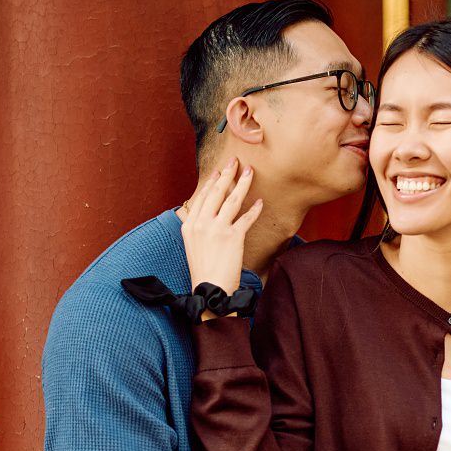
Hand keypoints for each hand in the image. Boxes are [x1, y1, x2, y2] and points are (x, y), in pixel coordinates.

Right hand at [180, 157, 261, 299]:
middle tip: (235, 161)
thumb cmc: (205, 269)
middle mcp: (201, 224)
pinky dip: (254, 209)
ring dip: (242, 183)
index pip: (202, 197)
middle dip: (227, 174)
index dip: (212, 182)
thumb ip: (199, 227)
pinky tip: (260, 202)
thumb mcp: (193, 245)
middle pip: (216, 193)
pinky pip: (246, 218)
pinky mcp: (232, 237)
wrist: (211, 289)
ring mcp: (216, 229)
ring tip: (250, 172)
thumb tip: (207, 214)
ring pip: (232, 200)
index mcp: (190, 224)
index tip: (219, 171)